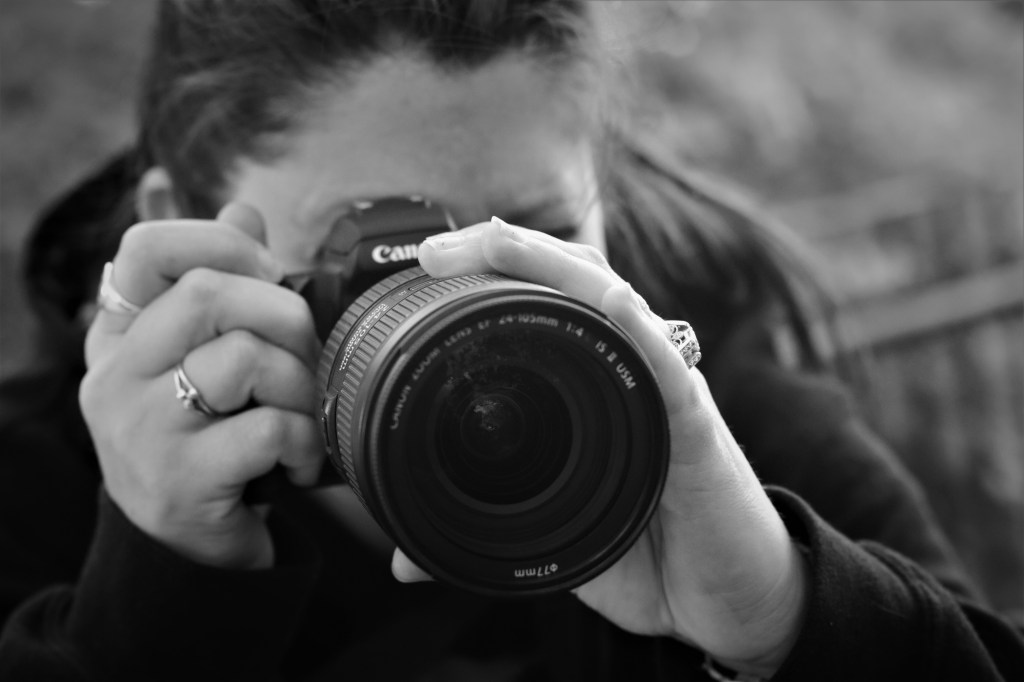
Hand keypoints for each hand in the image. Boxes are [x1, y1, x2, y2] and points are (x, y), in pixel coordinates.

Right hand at [81, 203, 322, 569]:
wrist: (183, 549)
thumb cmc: (205, 437)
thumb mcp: (198, 358)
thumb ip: (219, 282)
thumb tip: (243, 207)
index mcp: (121, 334)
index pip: (145, 249)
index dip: (222, 242)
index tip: (268, 273)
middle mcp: (116, 375)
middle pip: (208, 294)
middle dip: (285, 314)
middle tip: (305, 352)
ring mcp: (139, 430)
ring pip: (243, 359)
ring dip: (301, 384)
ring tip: (302, 414)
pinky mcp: (176, 483)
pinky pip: (265, 429)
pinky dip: (303, 442)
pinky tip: (299, 462)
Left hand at [397, 218, 807, 676]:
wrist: (726, 600)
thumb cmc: (647, 554)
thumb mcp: (550, 537)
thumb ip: (480, 538)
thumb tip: (402, 562)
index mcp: (595, 383)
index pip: (542, 303)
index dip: (488, 274)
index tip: (424, 266)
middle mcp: (630, 370)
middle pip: (571, 282)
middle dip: (505, 250)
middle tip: (434, 248)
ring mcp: (664, 391)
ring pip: (615, 304)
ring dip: (556, 266)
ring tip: (498, 240)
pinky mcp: (696, 430)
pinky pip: (671, 370)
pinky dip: (641, 332)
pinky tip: (613, 303)